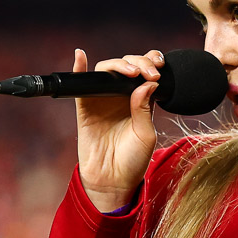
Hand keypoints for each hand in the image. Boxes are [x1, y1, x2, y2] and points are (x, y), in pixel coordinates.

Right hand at [74, 49, 161, 211]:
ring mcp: (102, 100)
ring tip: (130, 71)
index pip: (144, 72)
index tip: (159, 68)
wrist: (112, 181)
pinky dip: (79, 68)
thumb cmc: (133, 160)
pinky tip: (80, 56)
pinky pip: (81, 85)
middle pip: (126, 66)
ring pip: (107, 70)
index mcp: (139, 100)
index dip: (151, 63)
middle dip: (139, 62)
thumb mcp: (146, 135)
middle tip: (149, 72)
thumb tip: (147, 83)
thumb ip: (145, 109)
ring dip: (118, 64)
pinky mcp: (85, 107)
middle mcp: (120, 96)